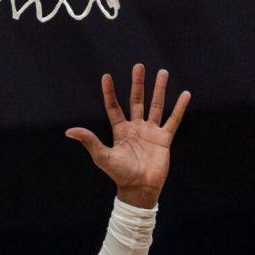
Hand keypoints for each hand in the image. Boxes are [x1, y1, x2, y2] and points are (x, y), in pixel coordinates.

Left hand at [66, 64, 190, 208]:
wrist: (139, 188)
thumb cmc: (119, 174)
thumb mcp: (102, 156)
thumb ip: (89, 141)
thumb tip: (68, 131)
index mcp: (120, 131)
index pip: (114, 107)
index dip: (109, 92)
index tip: (106, 76)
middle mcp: (135, 128)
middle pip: (137, 101)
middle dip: (138, 84)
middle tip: (139, 65)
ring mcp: (151, 132)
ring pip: (156, 106)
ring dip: (159, 89)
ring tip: (163, 72)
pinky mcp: (164, 139)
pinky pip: (173, 120)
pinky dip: (179, 108)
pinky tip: (185, 94)